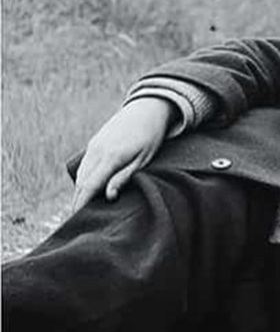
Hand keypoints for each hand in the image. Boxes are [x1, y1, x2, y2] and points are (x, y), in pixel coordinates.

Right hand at [72, 97, 176, 211]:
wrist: (147, 108)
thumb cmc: (151, 136)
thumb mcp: (144, 158)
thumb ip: (125, 177)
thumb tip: (108, 196)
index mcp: (111, 157)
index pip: (90, 186)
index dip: (81, 204)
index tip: (76, 220)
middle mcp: (97, 151)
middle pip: (81, 183)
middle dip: (77, 202)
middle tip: (76, 222)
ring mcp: (94, 146)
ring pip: (81, 174)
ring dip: (79, 192)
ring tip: (80, 211)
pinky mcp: (95, 143)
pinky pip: (85, 166)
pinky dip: (83, 180)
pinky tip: (87, 191)